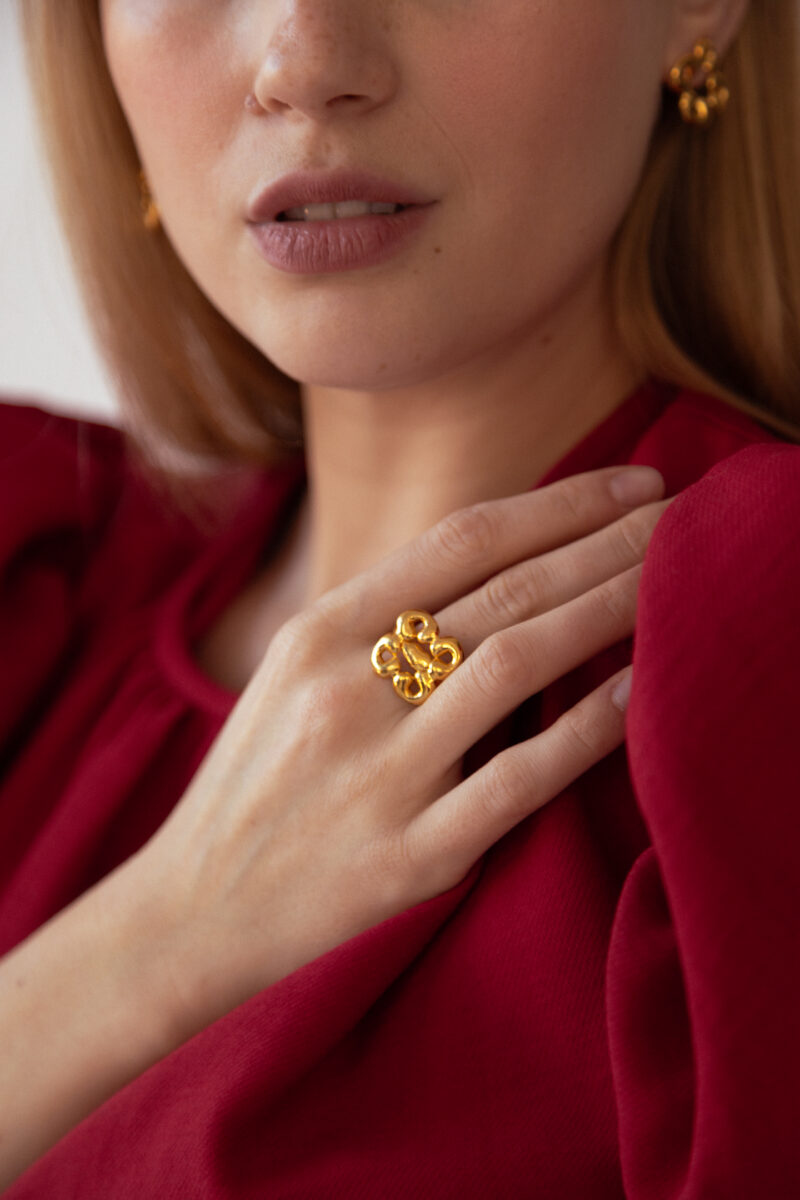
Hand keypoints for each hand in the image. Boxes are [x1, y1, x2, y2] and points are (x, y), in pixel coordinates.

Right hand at [129, 465, 671, 1035]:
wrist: (195, 907)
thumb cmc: (258, 780)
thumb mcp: (298, 671)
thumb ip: (384, 617)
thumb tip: (502, 564)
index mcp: (321, 632)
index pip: (463, 539)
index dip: (561, 502)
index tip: (634, 483)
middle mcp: (348, 689)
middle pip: (504, 591)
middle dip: (609, 544)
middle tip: (685, 520)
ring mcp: (379, 773)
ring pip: (517, 666)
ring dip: (608, 614)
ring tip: (675, 586)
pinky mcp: (408, 855)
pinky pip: (518, 780)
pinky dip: (587, 731)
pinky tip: (637, 694)